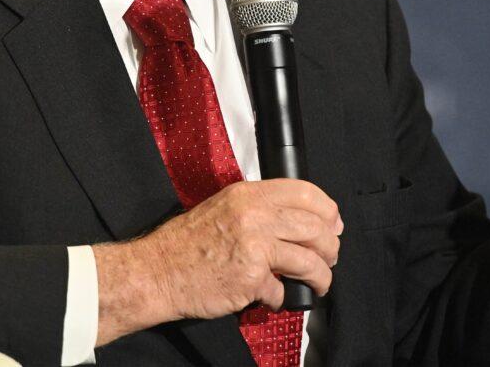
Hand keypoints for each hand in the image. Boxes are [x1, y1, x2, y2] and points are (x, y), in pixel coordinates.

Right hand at [92, 178, 341, 345]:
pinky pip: (281, 291)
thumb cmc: (186, 243)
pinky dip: (281, 298)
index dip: (327, 209)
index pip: (304, 192)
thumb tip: (299, 220)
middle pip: (315, 227)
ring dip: (321, 276)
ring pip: (309, 260)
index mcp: (248, 194)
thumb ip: (260, 209)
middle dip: (330, 247)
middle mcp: (254, 216)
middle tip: (330, 257)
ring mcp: (254, 247)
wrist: (156, 272)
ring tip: (319, 283)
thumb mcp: (224, 208)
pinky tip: (272, 297)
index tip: (334, 223)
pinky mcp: (250, 278)